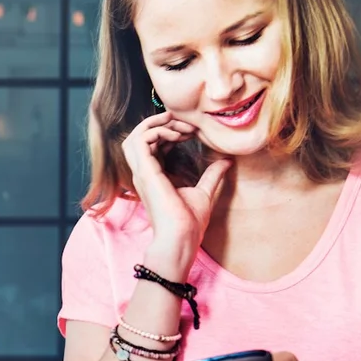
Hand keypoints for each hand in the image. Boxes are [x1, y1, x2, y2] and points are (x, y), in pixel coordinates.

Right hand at [121, 112, 231, 271]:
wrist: (181, 238)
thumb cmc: (188, 223)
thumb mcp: (205, 192)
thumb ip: (212, 175)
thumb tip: (226, 161)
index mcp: (153, 177)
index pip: (150, 146)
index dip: (168, 132)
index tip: (191, 131)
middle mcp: (144, 173)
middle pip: (139, 137)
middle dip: (160, 123)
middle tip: (185, 122)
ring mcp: (142, 173)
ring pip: (135, 137)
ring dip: (155, 125)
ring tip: (179, 125)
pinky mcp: (145, 172)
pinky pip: (140, 141)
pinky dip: (157, 131)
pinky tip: (177, 135)